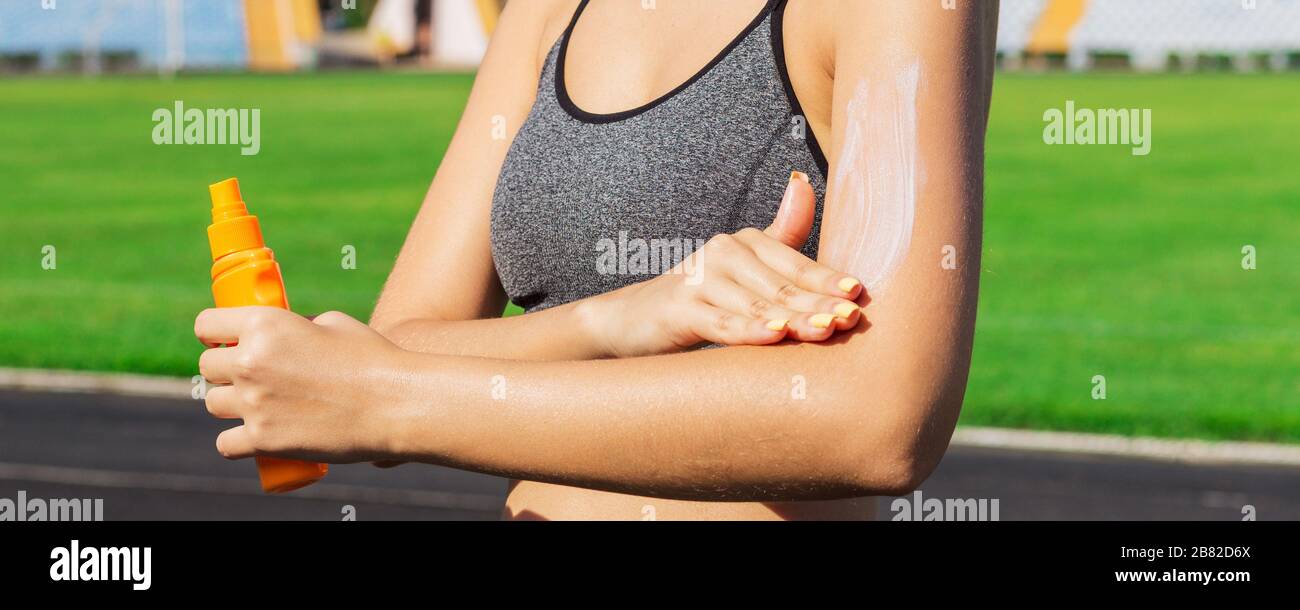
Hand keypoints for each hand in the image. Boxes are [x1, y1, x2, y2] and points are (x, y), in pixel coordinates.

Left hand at [195, 308, 406, 462]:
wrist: (394, 404)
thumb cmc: (372, 359)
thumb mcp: (333, 324)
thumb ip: (296, 327)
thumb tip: (281, 336)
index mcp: (265, 325)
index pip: (206, 324)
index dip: (214, 333)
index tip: (223, 340)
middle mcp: (250, 362)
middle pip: (207, 366)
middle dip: (225, 369)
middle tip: (250, 375)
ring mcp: (253, 403)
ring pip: (214, 404)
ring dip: (231, 404)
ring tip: (258, 405)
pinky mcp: (263, 439)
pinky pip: (225, 443)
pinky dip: (236, 442)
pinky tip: (252, 436)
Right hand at [584, 172, 867, 357]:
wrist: (633, 320)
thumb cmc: (702, 298)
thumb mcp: (744, 268)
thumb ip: (782, 234)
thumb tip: (803, 180)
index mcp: (746, 243)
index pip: (796, 264)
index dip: (827, 279)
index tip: (856, 293)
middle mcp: (724, 253)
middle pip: (782, 286)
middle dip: (818, 303)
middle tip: (850, 320)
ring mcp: (700, 280)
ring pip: (758, 305)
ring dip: (793, 319)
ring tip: (823, 331)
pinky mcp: (680, 309)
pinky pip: (722, 323)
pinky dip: (750, 330)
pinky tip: (774, 336)